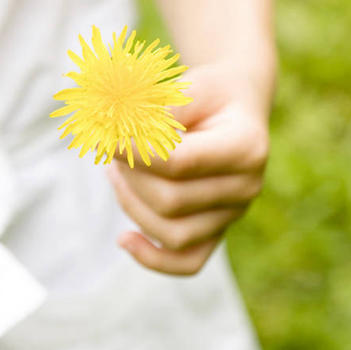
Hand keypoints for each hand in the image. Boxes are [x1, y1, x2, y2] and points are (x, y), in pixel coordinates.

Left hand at [107, 62, 270, 274]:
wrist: (233, 108)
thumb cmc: (206, 95)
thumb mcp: (188, 87)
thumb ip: (158, 110)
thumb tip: (113, 134)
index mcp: (246, 147)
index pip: (179, 162)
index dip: (134, 152)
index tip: (103, 137)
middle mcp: (247, 188)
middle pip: (171, 201)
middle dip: (131, 175)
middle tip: (112, 145)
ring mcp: (234, 214)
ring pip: (172, 232)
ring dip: (131, 203)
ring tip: (117, 170)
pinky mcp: (218, 232)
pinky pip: (188, 262)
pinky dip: (153, 258)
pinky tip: (124, 239)